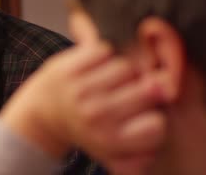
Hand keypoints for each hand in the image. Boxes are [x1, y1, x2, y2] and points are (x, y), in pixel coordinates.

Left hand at [0, 42, 166, 174]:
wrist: (45, 112)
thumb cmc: (87, 129)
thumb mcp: (114, 153)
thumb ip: (143, 152)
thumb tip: (160, 128)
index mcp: (109, 140)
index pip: (158, 125)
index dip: (154, 118)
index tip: (143, 117)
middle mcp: (95, 116)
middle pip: (148, 90)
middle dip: (144, 91)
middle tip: (128, 96)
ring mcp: (80, 90)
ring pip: (127, 68)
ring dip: (124, 72)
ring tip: (113, 82)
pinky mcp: (67, 68)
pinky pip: (104, 52)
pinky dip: (104, 57)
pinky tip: (97, 69)